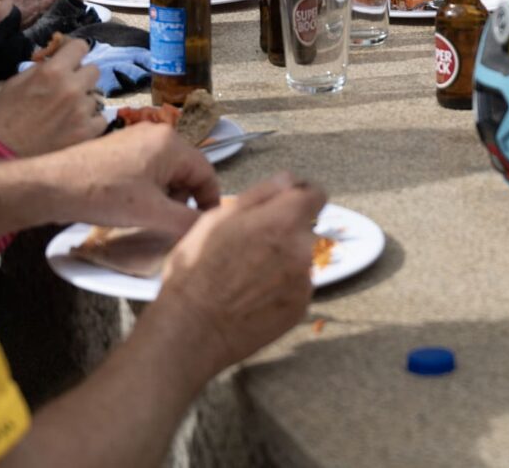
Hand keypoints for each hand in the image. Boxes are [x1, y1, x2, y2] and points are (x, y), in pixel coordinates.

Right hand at [0, 37, 105, 156]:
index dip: (74, 53)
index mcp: (53, 72)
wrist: (0, 153)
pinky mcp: (87, 132)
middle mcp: (72, 88)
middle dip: (81, 77)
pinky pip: (101, 119)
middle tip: (67, 89)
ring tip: (65, 113)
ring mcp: (82, 111)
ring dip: (83, 101)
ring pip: (95, 96)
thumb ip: (41, 68)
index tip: (70, 60)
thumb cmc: (3, 116)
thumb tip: (58, 59)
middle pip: (94, 70)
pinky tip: (75, 125)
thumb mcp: (16, 82)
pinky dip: (91, 121)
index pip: (80, 46)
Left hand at [33, 121, 220, 237]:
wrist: (52, 186)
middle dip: (183, 198)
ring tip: (146, 214)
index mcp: (172, 143)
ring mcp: (136, 137)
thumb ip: (187, 221)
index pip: (207, 172)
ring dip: (165, 195)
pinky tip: (130, 203)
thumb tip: (208, 228)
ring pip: (167, 171)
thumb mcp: (152, 213)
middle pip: (187, 171)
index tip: (203, 225)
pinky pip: (147, 167)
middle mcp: (157, 133)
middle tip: (168, 222)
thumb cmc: (105, 195)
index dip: (209, 201)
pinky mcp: (119, 146)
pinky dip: (147, 187)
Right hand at [154, 174, 328, 376]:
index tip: (286, 202)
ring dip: (283, 259)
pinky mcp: (300, 307)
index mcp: (284, 220)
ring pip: (300, 258)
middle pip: (304, 228)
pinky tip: (252, 294)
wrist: (192, 328)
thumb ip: (261, 193)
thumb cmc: (197, 270)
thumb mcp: (218, 218)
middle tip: (251, 246)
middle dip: (284, 231)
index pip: (316, 194)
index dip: (300, 194)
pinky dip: (281, 286)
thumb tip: (289, 180)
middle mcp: (303, 248)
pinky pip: (297, 286)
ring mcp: (305, 280)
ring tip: (247, 274)